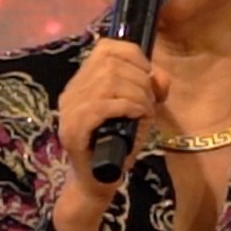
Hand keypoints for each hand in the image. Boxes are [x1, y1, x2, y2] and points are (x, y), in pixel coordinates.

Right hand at [57, 37, 169, 199]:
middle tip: (149, 101)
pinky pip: (103, 105)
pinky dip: (128, 106)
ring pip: (109, 82)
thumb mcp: (139, 111)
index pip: (106, 48)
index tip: (149, 75)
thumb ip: (150, 89)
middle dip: (140, 79)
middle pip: (111, 64)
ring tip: (144, 111)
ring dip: (137, 94)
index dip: (134, 55)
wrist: (97, 183)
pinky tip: (138, 116)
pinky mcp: (73, 130)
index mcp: (83, 82)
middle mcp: (71, 91)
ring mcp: (69, 111)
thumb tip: (160, 77)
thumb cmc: (118, 146)